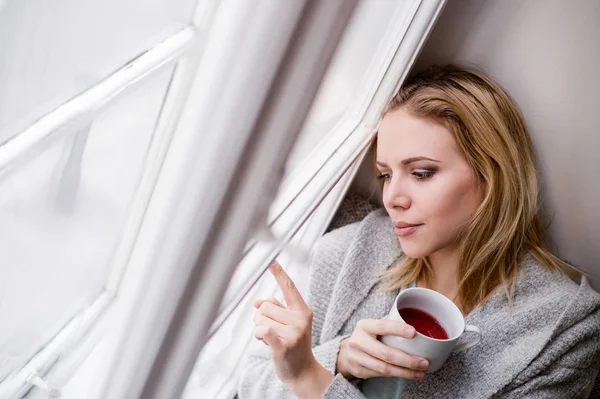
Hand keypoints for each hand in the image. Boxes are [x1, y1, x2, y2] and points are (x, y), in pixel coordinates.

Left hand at [253, 261, 332, 393]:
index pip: (289, 287)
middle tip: (274, 332)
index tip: (272, 260)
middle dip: (263, 319)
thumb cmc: (293, 345)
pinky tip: (266, 342)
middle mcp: (300, 318)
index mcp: (302, 310)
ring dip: (260, 330)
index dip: (279, 273)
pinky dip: (259, 335)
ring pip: (260, 319)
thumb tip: (257, 301)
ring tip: (273, 339)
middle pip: (265, 307)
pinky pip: (261, 330)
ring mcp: (293, 331)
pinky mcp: (284, 344)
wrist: (302, 372)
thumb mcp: (289, 324)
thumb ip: (275, 308)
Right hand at [336, 318, 428, 379]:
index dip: (398, 329)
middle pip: (386, 353)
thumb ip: (390, 323)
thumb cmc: (367, 337)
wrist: (346, 353)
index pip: (382, 326)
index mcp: (364, 326)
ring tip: (420, 372)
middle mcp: (358, 341)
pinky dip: (398, 375)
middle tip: (424, 362)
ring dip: (405, 372)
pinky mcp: (359, 371)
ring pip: (385, 368)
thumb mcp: (373, 326)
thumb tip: (417, 322)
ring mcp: (357, 358)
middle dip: (408, 360)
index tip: (414, 332)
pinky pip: (382, 375)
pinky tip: (409, 374)